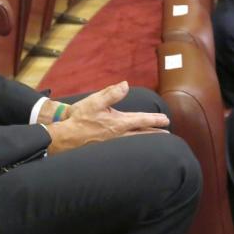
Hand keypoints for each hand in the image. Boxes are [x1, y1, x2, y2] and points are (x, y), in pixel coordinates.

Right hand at [44, 82, 169, 154]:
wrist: (65, 137)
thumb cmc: (79, 118)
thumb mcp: (95, 101)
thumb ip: (111, 93)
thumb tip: (125, 85)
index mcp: (119, 122)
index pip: (142, 120)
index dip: (155, 119)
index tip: (166, 120)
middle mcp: (119, 135)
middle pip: (142, 134)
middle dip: (155, 133)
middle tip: (168, 133)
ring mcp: (114, 144)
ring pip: (135, 142)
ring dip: (147, 140)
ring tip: (155, 140)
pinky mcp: (107, 149)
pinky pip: (126, 148)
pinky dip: (135, 147)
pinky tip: (135, 148)